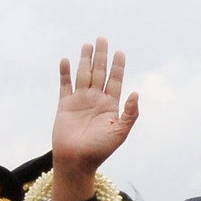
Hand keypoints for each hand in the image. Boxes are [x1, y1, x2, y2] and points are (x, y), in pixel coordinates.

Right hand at [51, 37, 138, 200]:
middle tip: (103, 39)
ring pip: (83, 75)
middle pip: (99, 73)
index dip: (118, 67)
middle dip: (101, 57)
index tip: (120, 52)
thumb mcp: (120, 132)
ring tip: (88, 45)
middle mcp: (96, 101)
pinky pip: (65, 85)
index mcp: (111, 107)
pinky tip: (67, 61)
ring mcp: (80, 102)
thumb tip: (136, 93)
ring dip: (85, 60)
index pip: (116, 81)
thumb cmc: (100, 150)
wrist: (76, 160)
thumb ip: (130, 113)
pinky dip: (65, 73)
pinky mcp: (65, 105)